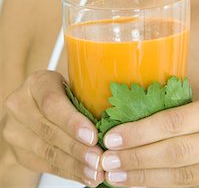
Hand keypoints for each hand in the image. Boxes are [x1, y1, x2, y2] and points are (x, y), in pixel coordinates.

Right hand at [3, 70, 103, 186]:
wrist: (39, 104)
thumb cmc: (66, 92)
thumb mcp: (74, 85)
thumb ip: (89, 96)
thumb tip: (123, 111)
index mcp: (37, 83)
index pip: (52, 103)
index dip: (72, 122)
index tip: (93, 136)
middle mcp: (20, 105)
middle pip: (50, 131)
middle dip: (78, 148)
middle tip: (100, 159)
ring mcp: (16, 130)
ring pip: (48, 151)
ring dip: (75, 165)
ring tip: (96, 172)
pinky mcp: (19, 152)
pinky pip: (46, 165)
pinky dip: (69, 172)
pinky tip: (86, 176)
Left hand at [100, 94, 198, 186]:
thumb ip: (192, 116)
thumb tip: (142, 123)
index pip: (175, 121)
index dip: (141, 132)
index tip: (114, 137)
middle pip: (176, 151)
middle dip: (137, 158)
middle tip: (107, 162)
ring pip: (182, 175)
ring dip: (145, 178)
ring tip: (118, 177)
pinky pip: (194, 186)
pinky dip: (165, 186)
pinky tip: (145, 185)